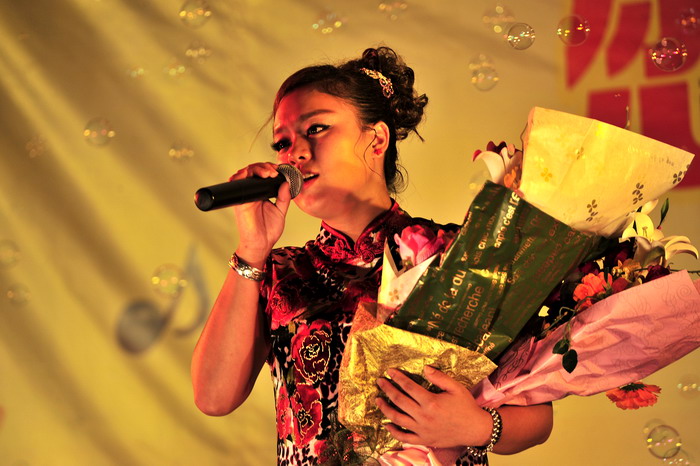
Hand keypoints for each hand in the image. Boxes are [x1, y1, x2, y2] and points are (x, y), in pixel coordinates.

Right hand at [229, 162, 291, 263]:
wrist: (261, 244)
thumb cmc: (268, 231)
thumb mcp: (281, 211)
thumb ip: (284, 197)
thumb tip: (286, 183)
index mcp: (262, 194)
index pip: (262, 175)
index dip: (269, 169)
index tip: (279, 170)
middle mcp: (252, 193)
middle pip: (254, 171)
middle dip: (264, 166)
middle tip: (274, 170)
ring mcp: (245, 195)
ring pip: (246, 173)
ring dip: (256, 168)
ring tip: (268, 172)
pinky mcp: (240, 200)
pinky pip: (238, 184)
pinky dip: (242, 175)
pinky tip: (252, 174)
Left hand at [375, 366, 491, 448]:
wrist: (475, 429)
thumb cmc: (466, 406)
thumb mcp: (455, 387)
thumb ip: (439, 377)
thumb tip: (424, 368)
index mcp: (431, 402)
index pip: (408, 387)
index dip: (397, 378)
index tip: (389, 371)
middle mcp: (424, 416)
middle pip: (399, 401)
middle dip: (387, 389)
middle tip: (379, 382)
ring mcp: (422, 430)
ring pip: (397, 419)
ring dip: (385, 409)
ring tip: (378, 400)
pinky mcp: (424, 440)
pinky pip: (404, 437)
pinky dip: (393, 431)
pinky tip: (387, 424)